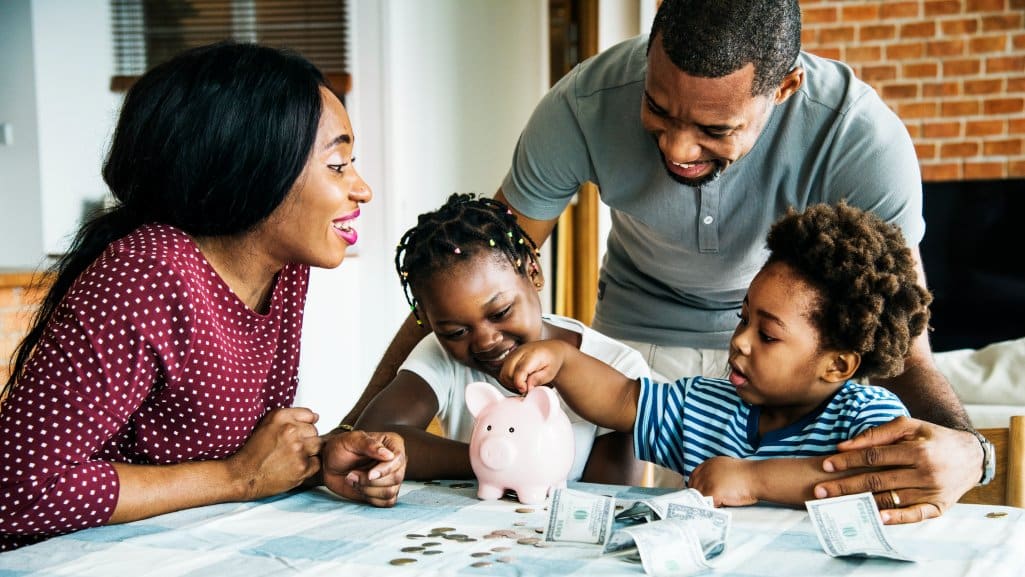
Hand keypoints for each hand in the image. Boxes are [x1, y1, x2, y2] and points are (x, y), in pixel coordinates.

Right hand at [227, 407, 322, 499]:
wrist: (244, 475)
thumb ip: (291, 416)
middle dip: (306, 439)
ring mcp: (298, 449)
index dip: (303, 426)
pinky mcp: (302, 467)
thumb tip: (316, 417)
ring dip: (309, 452)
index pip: (309, 416)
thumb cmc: (254, 452)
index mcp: (281, 417)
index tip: (295, 434)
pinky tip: (294, 467)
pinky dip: (309, 466)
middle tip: (290, 448)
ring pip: (318, 446)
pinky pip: (317, 462)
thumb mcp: (267, 424)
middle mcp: (290, 431)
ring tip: (293, 457)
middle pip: (314, 431)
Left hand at [321, 429, 405, 506]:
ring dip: (368, 490)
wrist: (329, 463)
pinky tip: (359, 488)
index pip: (398, 459)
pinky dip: (371, 498)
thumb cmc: (341, 447)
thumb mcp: (351, 440)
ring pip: (390, 492)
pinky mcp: (384, 492)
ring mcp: (391, 477)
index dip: (385, 470)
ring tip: (353, 480)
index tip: (369, 474)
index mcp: (392, 444)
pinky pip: (387, 502)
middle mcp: (396, 461)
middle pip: (396, 477)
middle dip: (371, 481)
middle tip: (352, 475)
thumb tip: (389, 455)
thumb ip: (369, 445)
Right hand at [499, 341, 569, 393]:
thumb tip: (527, 388)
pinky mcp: (508, 358)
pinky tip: (518, 382)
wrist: (551, 350)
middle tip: (526, 388)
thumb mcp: (550, 372)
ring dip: (510, 384)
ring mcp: (512, 354)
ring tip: (523, 385)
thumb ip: (538, 379)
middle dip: (515, 385)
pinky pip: (502, 373)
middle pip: (508, 373)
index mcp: (532, 354)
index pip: (520, 370)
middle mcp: (519, 352)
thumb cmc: (552, 360)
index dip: (519, 383)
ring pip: (503, 374)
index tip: (524, 390)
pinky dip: (508, 381)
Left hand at [689, 456, 757, 506]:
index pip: (694, 477)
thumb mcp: (728, 468)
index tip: (700, 497)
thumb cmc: (749, 475)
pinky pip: (706, 504)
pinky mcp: (712, 492)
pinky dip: (710, 509)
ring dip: (705, 504)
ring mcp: (708, 481)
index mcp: (709, 464)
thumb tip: (709, 487)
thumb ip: (716, 474)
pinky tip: (718, 510)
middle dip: (699, 497)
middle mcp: (705, 470)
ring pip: (698, 497)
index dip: (697, 488)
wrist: (758, 477)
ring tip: (714, 508)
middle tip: (706, 505)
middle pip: (694, 488)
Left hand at [814, 416, 981, 524]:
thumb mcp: (909, 426)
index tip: (826, 465)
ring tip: (837, 505)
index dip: (848, 460)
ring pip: (890, 498)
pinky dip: (895, 518)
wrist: (972, 457)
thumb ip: (877, 433)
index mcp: (916, 450)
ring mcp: (932, 492)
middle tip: (820, 490)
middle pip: (877, 480)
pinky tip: (875, 518)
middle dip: (845, 486)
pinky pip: (914, 515)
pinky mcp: (938, 507)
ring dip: (861, 502)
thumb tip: (844, 445)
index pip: (874, 456)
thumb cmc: (933, 438)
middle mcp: (925, 473)